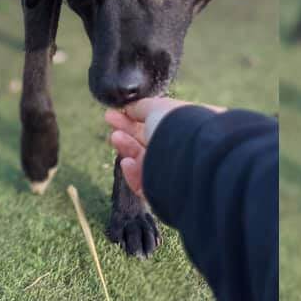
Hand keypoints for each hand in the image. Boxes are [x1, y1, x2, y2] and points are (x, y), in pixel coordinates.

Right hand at [104, 97, 224, 197]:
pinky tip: (126, 162)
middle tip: (109, 119)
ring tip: (115, 137)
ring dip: (127, 146)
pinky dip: (132, 172)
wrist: (188, 160)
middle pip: (150, 139)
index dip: (139, 115)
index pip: (161, 122)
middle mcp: (184, 150)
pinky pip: (143, 183)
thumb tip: (129, 108)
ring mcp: (175, 173)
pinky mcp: (165, 194)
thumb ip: (141, 107)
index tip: (121, 110)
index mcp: (190, 128)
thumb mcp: (158, 107)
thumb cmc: (180, 128)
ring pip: (144, 160)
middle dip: (128, 129)